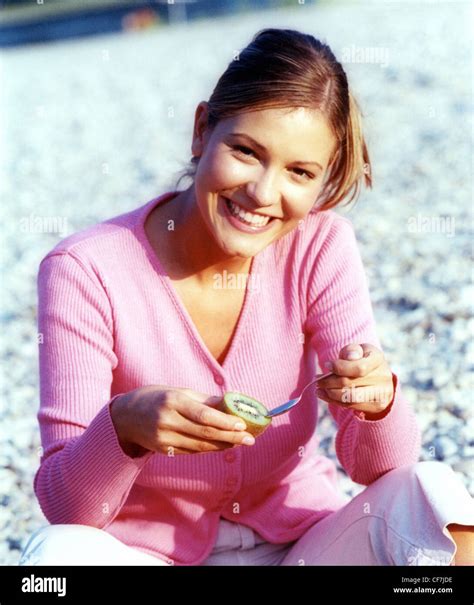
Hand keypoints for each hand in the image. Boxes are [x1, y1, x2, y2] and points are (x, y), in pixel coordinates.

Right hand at [111, 386, 255, 455]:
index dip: (225, 421)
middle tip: (250, 438)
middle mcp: (167, 421)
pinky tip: (223, 445)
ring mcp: (164, 438)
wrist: (125, 417)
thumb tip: (230, 404)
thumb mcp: (178, 391)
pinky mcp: (164, 450)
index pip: (203, 415)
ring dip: (224, 445)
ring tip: (241, 442)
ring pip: (200, 445)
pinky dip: (210, 448)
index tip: (243, 424)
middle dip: (231, 436)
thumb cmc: (155, 398)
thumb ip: (204, 400)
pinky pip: (192, 451)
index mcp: (172, 401)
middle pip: (205, 432)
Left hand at [316, 343, 394, 417]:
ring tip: (318, 388)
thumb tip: (349, 357)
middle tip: (317, 379)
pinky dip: (334, 401)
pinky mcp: (376, 406)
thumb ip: (351, 350)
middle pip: (350, 383)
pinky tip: (324, 395)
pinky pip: (351, 405)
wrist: (379, 377)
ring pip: (350, 397)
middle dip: (329, 381)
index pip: (359, 368)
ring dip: (330, 393)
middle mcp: (383, 377)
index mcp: (378, 359)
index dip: (340, 367)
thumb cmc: (362, 359)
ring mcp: (381, 393)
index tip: (326, 365)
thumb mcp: (357, 350)